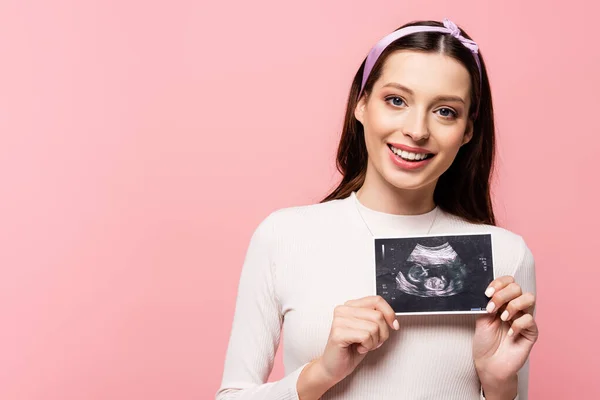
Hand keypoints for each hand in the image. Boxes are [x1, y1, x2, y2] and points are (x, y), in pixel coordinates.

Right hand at [313, 296, 398, 384]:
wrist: (335, 366)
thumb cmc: (351, 349)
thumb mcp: (368, 330)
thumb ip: (377, 319)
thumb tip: (392, 318)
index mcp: (350, 306)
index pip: (376, 300)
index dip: (389, 313)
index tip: (394, 325)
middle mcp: (343, 310)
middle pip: (378, 315)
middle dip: (383, 333)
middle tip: (373, 342)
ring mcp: (339, 320)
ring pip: (374, 327)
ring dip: (374, 342)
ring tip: (364, 345)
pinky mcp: (338, 333)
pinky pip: (366, 336)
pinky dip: (367, 346)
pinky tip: (359, 348)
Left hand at [473, 276, 537, 392]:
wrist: (489, 364)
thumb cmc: (485, 342)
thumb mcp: (481, 318)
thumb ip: (487, 303)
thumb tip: (488, 290)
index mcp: (503, 302)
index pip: (508, 282)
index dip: (499, 283)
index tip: (487, 293)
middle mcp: (515, 307)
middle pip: (518, 288)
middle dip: (503, 295)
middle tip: (492, 308)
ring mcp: (524, 319)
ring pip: (529, 298)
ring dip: (513, 305)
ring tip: (502, 318)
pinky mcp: (531, 332)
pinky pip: (529, 320)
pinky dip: (517, 325)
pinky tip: (509, 334)